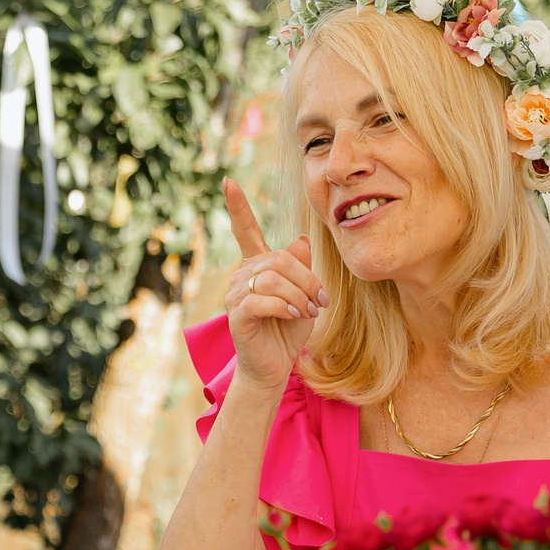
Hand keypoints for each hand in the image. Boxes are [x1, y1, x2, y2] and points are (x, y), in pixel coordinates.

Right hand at [222, 177, 323, 394]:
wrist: (273, 368)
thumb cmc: (288, 331)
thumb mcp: (304, 295)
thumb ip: (302, 269)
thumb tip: (300, 240)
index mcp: (256, 267)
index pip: (245, 232)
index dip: (238, 207)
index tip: (228, 182)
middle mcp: (241, 276)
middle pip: (279, 259)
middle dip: (307, 279)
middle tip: (322, 301)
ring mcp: (234, 296)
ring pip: (274, 278)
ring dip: (300, 295)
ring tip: (310, 312)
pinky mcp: (236, 315)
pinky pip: (264, 300)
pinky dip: (287, 308)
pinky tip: (296, 317)